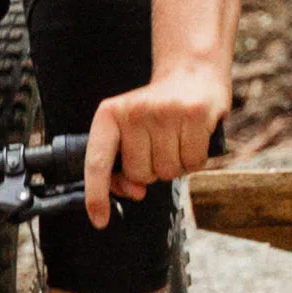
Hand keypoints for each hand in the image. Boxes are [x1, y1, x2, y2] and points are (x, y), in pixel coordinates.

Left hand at [83, 61, 225, 222]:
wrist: (192, 72)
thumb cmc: (156, 110)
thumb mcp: (129, 129)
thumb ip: (123, 163)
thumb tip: (134, 192)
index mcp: (108, 114)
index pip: (97, 162)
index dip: (96, 195)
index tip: (99, 220)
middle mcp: (134, 111)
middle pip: (140, 174)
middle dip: (151, 169)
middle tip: (159, 144)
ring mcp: (166, 112)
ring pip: (168, 172)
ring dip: (174, 164)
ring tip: (176, 138)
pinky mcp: (195, 114)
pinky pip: (193, 164)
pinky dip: (194, 159)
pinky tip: (193, 137)